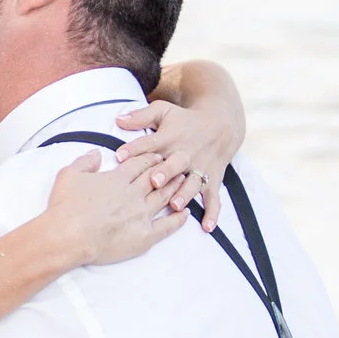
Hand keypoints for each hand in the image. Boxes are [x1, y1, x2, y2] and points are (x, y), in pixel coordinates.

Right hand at [43, 150, 194, 268]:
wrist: (69, 236)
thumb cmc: (66, 206)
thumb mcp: (69, 175)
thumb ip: (85, 161)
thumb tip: (96, 153)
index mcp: (117, 179)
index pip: (139, 165)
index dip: (149, 158)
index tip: (157, 155)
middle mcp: (133, 194)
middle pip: (156, 178)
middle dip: (168, 169)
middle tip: (178, 164)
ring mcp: (141, 215)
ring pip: (164, 198)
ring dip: (175, 189)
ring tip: (185, 183)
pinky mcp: (144, 236)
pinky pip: (167, 226)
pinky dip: (178, 220)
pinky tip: (186, 214)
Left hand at [117, 91, 243, 231]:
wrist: (220, 124)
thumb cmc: (183, 120)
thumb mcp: (163, 111)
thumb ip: (141, 116)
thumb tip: (118, 119)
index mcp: (169, 138)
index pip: (150, 144)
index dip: (135, 149)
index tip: (120, 156)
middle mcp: (185, 155)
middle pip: (175, 164)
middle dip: (165, 172)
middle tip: (154, 181)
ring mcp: (200, 169)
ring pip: (193, 183)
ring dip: (185, 193)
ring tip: (176, 204)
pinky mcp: (212, 179)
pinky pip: (214, 197)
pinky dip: (213, 212)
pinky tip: (207, 226)